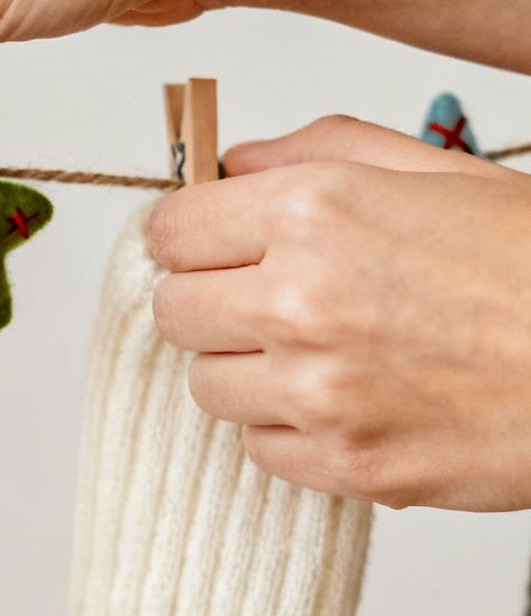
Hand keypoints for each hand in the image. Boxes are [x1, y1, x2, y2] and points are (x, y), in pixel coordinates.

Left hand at [147, 115, 530, 510]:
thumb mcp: (442, 170)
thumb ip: (325, 152)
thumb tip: (236, 162)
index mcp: (317, 210)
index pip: (172, 229)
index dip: (191, 237)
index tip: (211, 245)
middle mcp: (301, 299)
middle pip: (175, 312)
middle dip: (211, 302)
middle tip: (268, 300)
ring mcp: (318, 390)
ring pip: (209, 387)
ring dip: (248, 370)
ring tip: (322, 353)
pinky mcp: (346, 463)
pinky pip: (260, 450)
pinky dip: (290, 431)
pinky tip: (350, 401)